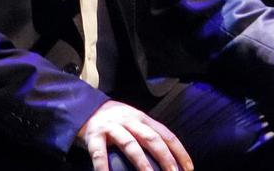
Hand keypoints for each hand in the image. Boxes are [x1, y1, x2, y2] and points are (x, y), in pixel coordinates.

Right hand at [77, 100, 193, 170]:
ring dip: (141, 162)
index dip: (179, 151)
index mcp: (143, 119)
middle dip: (165, 157)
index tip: (189, 168)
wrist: (85, 108)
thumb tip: (170, 158)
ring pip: (129, 144)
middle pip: (151, 138)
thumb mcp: (134, 121)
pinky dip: (103, 167)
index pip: (166, 135)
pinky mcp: (94, 136)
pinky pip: (99, 153)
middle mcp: (129, 121)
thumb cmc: (115, 121)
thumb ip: (149, 134)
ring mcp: (111, 127)